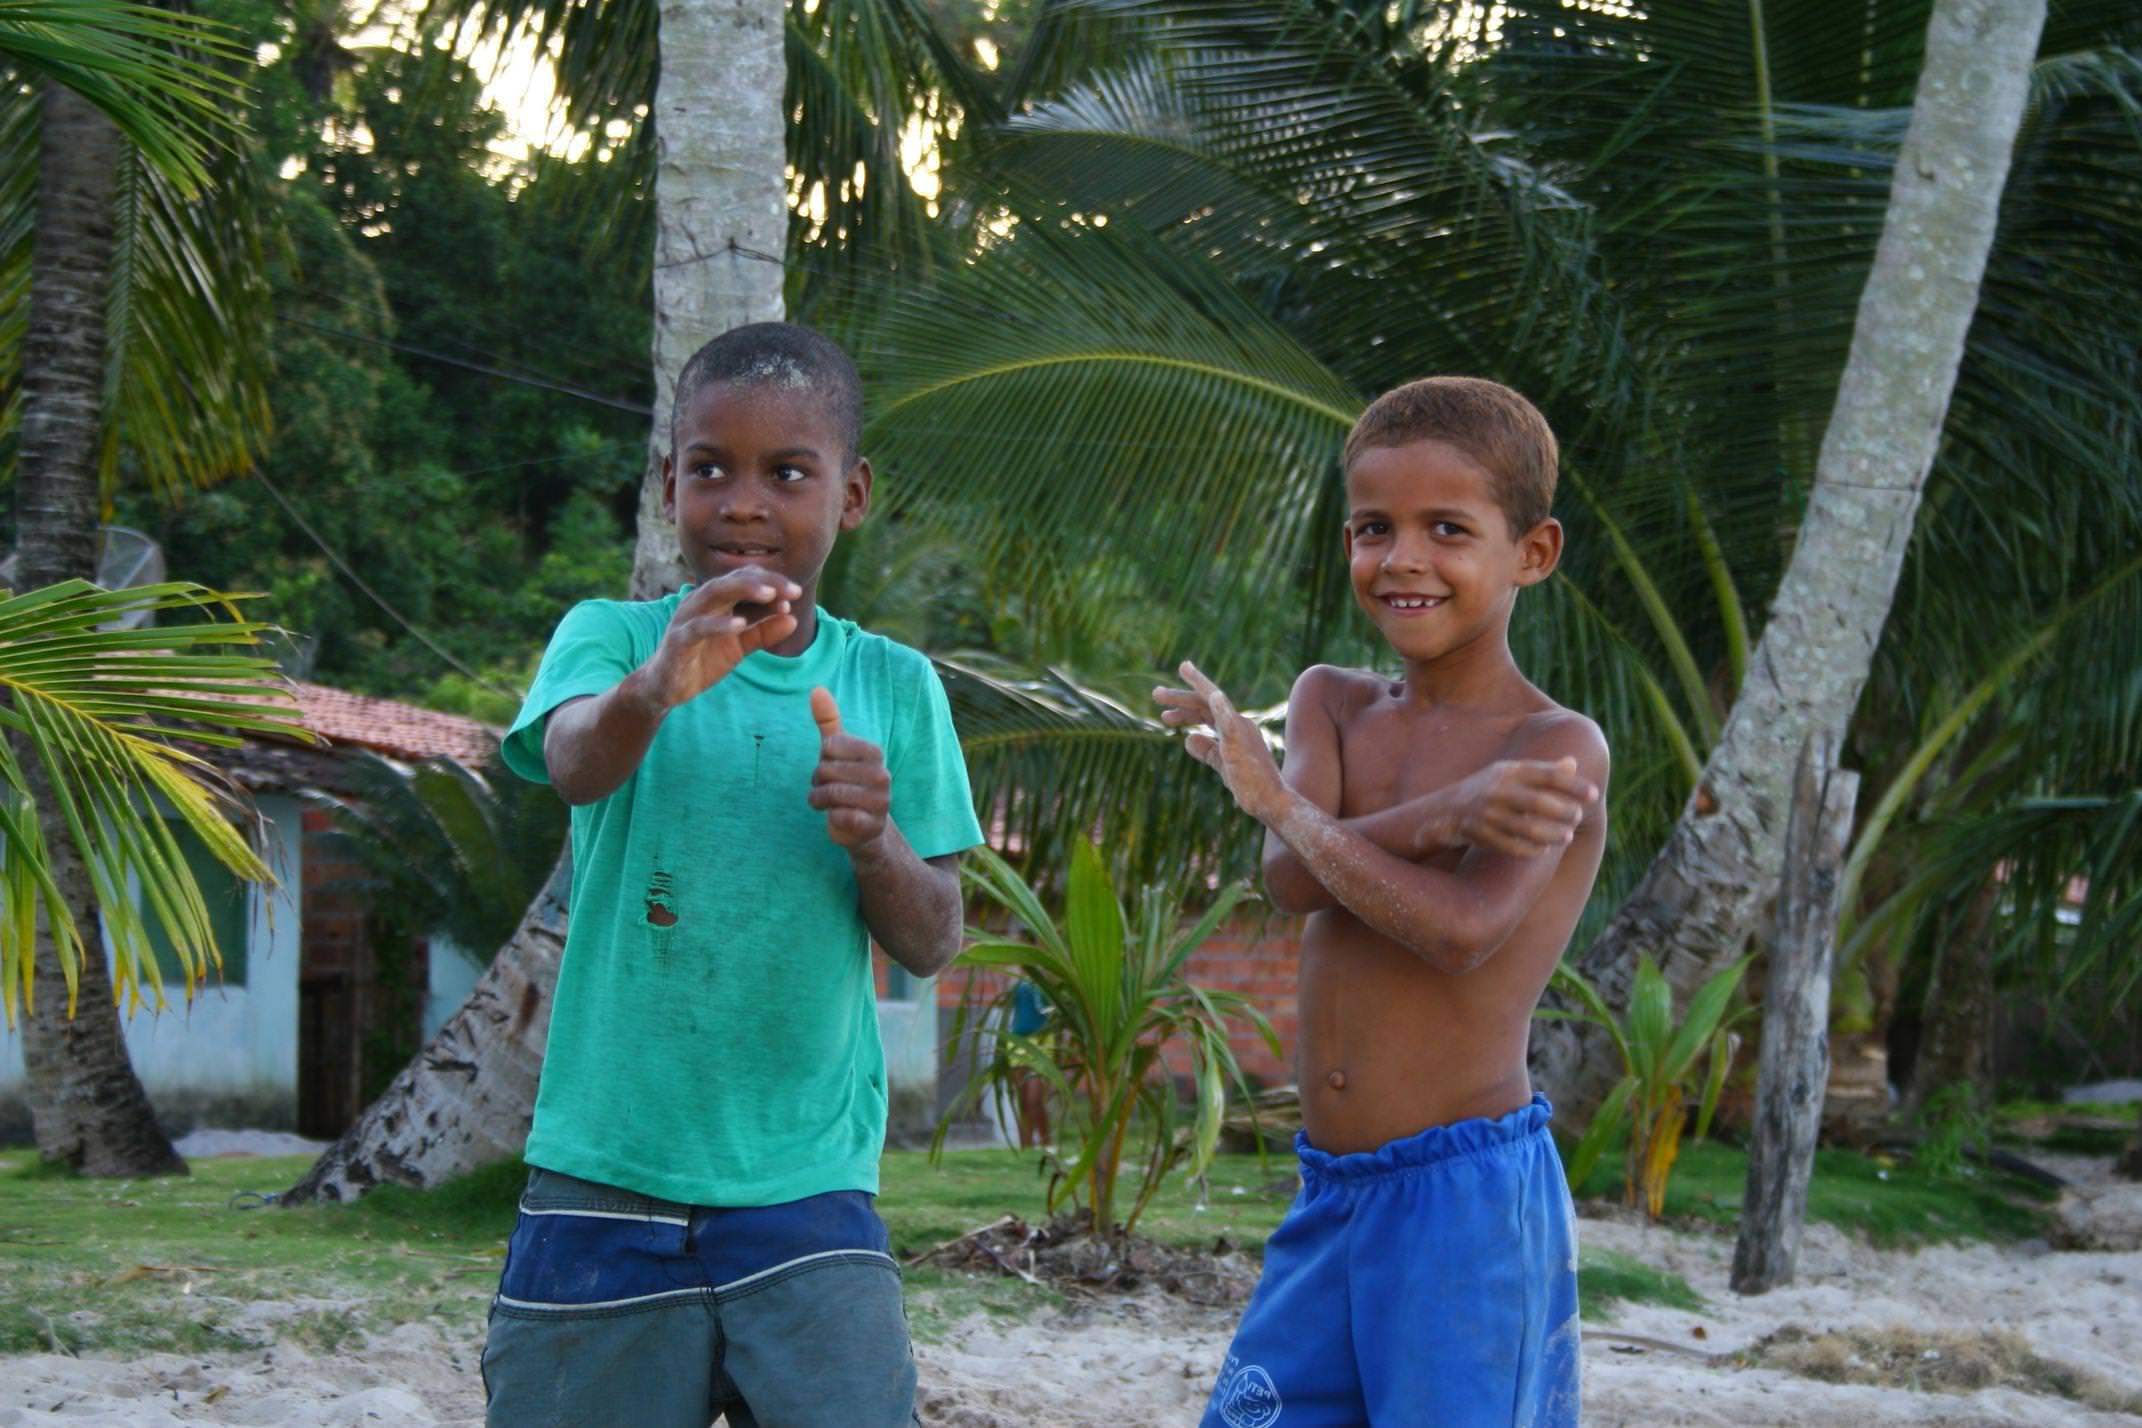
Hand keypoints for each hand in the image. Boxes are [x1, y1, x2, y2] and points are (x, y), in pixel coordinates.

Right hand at [642, 568, 800, 708]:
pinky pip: (698, 627)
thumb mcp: (740, 646)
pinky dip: (719, 624)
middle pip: (733, 580)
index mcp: (717, 601)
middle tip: (792, 590)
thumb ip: (764, 632)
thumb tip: (793, 619)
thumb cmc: (703, 659)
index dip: (772, 583)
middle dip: (764, 582)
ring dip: (743, 591)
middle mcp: (701, 602)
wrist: (666, 686)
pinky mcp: (678, 640)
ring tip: (769, 594)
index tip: (796, 593)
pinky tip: (740, 624)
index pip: (746, 580)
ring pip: (713, 594)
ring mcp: (687, 618)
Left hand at [809, 687, 891, 850]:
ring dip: (819, 800)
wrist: (865, 827)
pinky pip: (839, 816)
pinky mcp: (872, 825)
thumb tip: (816, 689)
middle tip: (827, 789)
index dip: (821, 758)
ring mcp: (880, 801)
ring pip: (830, 793)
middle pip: (826, 770)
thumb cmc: (848, 783)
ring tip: (826, 803)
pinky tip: (839, 818)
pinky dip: (831, 818)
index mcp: (874, 753)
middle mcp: (882, 775)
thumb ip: (828, 720)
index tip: (830, 767)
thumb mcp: (836, 751)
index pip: (829, 746)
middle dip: (817, 782)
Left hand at [1154, 661, 1287, 822]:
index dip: (1185, 712)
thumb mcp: (1222, 764)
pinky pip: (1230, 720)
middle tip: (1156, 694)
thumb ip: (1207, 751)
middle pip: (1204, 703)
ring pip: (1211, 703)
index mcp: (1234, 729)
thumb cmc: (1249, 785)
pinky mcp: (1241, 741)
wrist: (1270, 801)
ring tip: (1159, 695)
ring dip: (1185, 697)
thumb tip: (1188, 739)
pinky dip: (1221, 706)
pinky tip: (1213, 695)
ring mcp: (1240, 729)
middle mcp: (1238, 723)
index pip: (1206, 712)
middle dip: (1179, 698)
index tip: (1165, 715)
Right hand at [1438, 757, 1596, 856]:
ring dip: (1552, 834)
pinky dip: (1531, 849)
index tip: (1594, 795)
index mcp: (1508, 771)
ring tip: (1566, 836)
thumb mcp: (1508, 774)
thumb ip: (1541, 771)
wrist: (1440, 812)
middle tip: (1578, 817)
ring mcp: (1487, 813)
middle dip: (1565, 812)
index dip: (1573, 785)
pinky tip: (1543, 849)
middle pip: (1540, 803)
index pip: (1547, 775)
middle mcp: (1497, 790)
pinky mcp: (1479, 834)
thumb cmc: (1484, 791)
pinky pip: (1512, 845)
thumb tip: (1573, 763)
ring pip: (1528, 828)